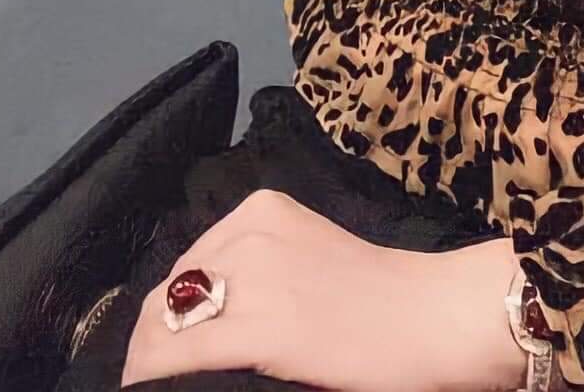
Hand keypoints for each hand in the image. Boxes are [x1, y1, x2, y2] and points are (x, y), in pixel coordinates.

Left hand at [120, 188, 526, 391]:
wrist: (434, 315)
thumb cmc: (384, 296)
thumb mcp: (310, 257)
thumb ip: (262, 272)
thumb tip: (211, 317)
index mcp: (262, 209)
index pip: (187, 265)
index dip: (166, 315)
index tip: (161, 350)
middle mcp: (248, 231)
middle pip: (170, 293)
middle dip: (151, 341)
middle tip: (150, 379)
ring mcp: (253, 276)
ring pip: (165, 325)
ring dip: (150, 362)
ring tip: (149, 389)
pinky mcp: (261, 325)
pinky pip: (183, 354)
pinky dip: (159, 377)